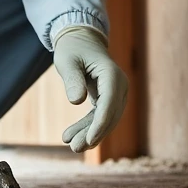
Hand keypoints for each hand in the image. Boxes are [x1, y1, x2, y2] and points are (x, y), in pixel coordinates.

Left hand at [53, 26, 127, 151]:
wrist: (80, 40)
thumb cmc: (72, 48)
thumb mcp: (67, 61)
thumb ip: (72, 80)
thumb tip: (77, 101)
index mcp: (111, 73)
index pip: (109, 102)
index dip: (100, 123)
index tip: (89, 139)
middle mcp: (119, 84)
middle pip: (110, 114)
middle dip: (94, 133)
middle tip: (74, 148)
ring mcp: (116, 92)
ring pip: (107, 119)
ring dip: (90, 134)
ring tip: (71, 146)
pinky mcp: (109, 98)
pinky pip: (101, 116)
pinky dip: (89, 128)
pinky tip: (74, 137)